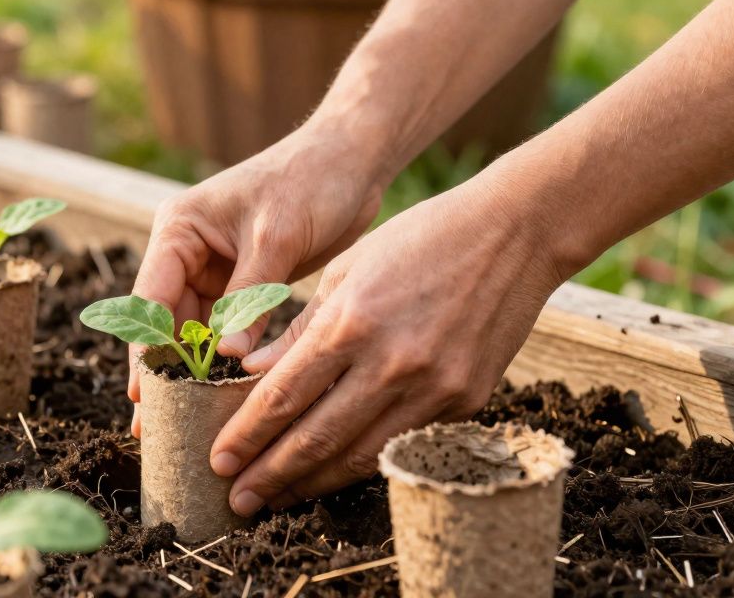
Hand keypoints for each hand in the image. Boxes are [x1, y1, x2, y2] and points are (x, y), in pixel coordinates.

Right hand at [128, 115, 390, 435]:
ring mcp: (214, 269)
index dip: (145, 351)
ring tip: (181, 423)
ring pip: (193, 332)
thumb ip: (247, 297)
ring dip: (191, 373)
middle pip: (164, 322)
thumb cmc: (310, 181)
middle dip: (163, 373)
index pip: (149, 298)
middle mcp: (187, 251)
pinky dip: (224, 361)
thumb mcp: (275, 238)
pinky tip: (221, 398)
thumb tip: (224, 358)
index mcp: (179, 229)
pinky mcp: (242, 284)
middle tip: (153, 427)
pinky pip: (225, 330)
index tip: (142, 396)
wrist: (351, 160)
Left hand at [208, 176, 567, 515]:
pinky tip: (334, 475)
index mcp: (350, 322)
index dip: (246, 436)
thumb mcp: (346, 269)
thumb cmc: (419, 240)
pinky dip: (363, 464)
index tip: (219, 460)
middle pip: (315, 439)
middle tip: (237, 500)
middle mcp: (390, 363)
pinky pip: (402, 445)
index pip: (283, 397)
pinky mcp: (466, 401)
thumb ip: (299, 328)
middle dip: (269, 475)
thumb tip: (252, 376)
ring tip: (277, 498)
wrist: (515, 234)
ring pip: (359, 456)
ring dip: (312, 483)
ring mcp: (433, 388)